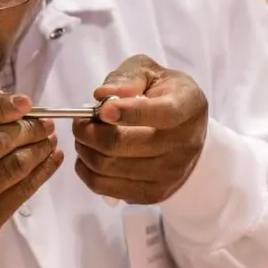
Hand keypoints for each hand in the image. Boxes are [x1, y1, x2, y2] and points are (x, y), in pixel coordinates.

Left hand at [73, 55, 207, 204]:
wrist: (186, 134)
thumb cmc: (162, 96)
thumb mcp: (150, 73)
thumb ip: (128, 76)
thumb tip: (103, 94)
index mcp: (188, 107)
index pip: (162, 114)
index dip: (129, 112)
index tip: (102, 109)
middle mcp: (184, 144)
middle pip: (121, 144)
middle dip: (88, 131)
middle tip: (80, 121)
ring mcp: (169, 174)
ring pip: (107, 166)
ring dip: (84, 149)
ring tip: (84, 136)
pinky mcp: (152, 194)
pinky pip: (104, 187)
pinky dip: (86, 170)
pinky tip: (88, 155)